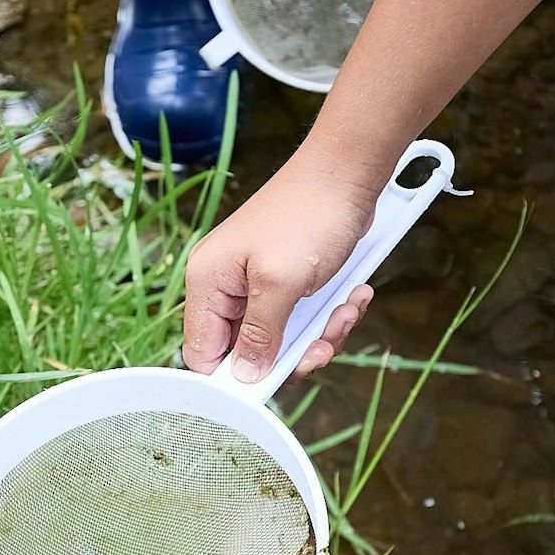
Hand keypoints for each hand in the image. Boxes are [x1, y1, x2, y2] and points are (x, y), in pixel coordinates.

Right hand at [182, 158, 378, 382]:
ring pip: (280, 340)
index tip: (271, 382)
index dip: (234, 377)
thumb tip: (245, 379)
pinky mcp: (287, 281)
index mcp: (207, 282)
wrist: (347, 173)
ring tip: (345, 312)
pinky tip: (352, 296)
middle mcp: (225, 286)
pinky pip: (302, 319)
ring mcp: (256, 284)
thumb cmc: (308, 215)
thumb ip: (260, 336)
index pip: (202, 353)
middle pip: (246, 352)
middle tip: (322, 346)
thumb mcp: (281, 283)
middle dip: (290, 355)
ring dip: (318, 335)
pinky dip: (329, 316)